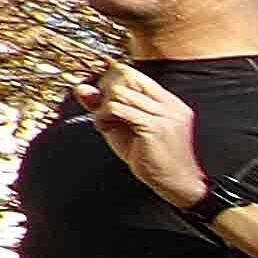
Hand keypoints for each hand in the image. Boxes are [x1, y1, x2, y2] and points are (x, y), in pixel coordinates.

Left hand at [78, 57, 210, 207]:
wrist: (176, 183)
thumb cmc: (152, 158)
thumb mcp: (126, 128)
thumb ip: (106, 107)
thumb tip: (81, 88)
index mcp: (168, 102)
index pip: (134, 74)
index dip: (110, 82)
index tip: (101, 99)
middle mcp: (170, 104)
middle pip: (126, 77)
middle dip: (106, 93)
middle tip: (102, 112)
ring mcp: (165, 115)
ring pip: (120, 93)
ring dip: (104, 107)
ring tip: (104, 123)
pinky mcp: (156, 127)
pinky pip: (119, 109)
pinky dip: (104, 116)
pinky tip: (104, 128)